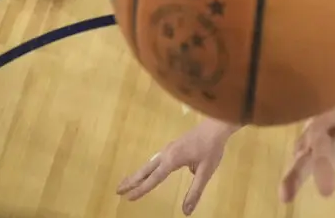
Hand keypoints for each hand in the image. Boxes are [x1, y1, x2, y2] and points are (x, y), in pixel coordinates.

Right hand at [116, 119, 235, 213]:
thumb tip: (186, 212)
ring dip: (138, 173)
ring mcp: (169, 148)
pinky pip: (155, 159)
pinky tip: (149, 170)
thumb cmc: (212, 149)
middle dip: (132, 180)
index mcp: (172, 160)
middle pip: (146, 169)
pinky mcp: (174, 146)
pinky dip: (147, 167)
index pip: (153, 178)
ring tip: (127, 182)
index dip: (141, 190)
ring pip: (149, 163)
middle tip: (118, 190)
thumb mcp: (206, 172)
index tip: (128, 198)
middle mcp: (167, 153)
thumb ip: (195, 191)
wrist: (216, 126)